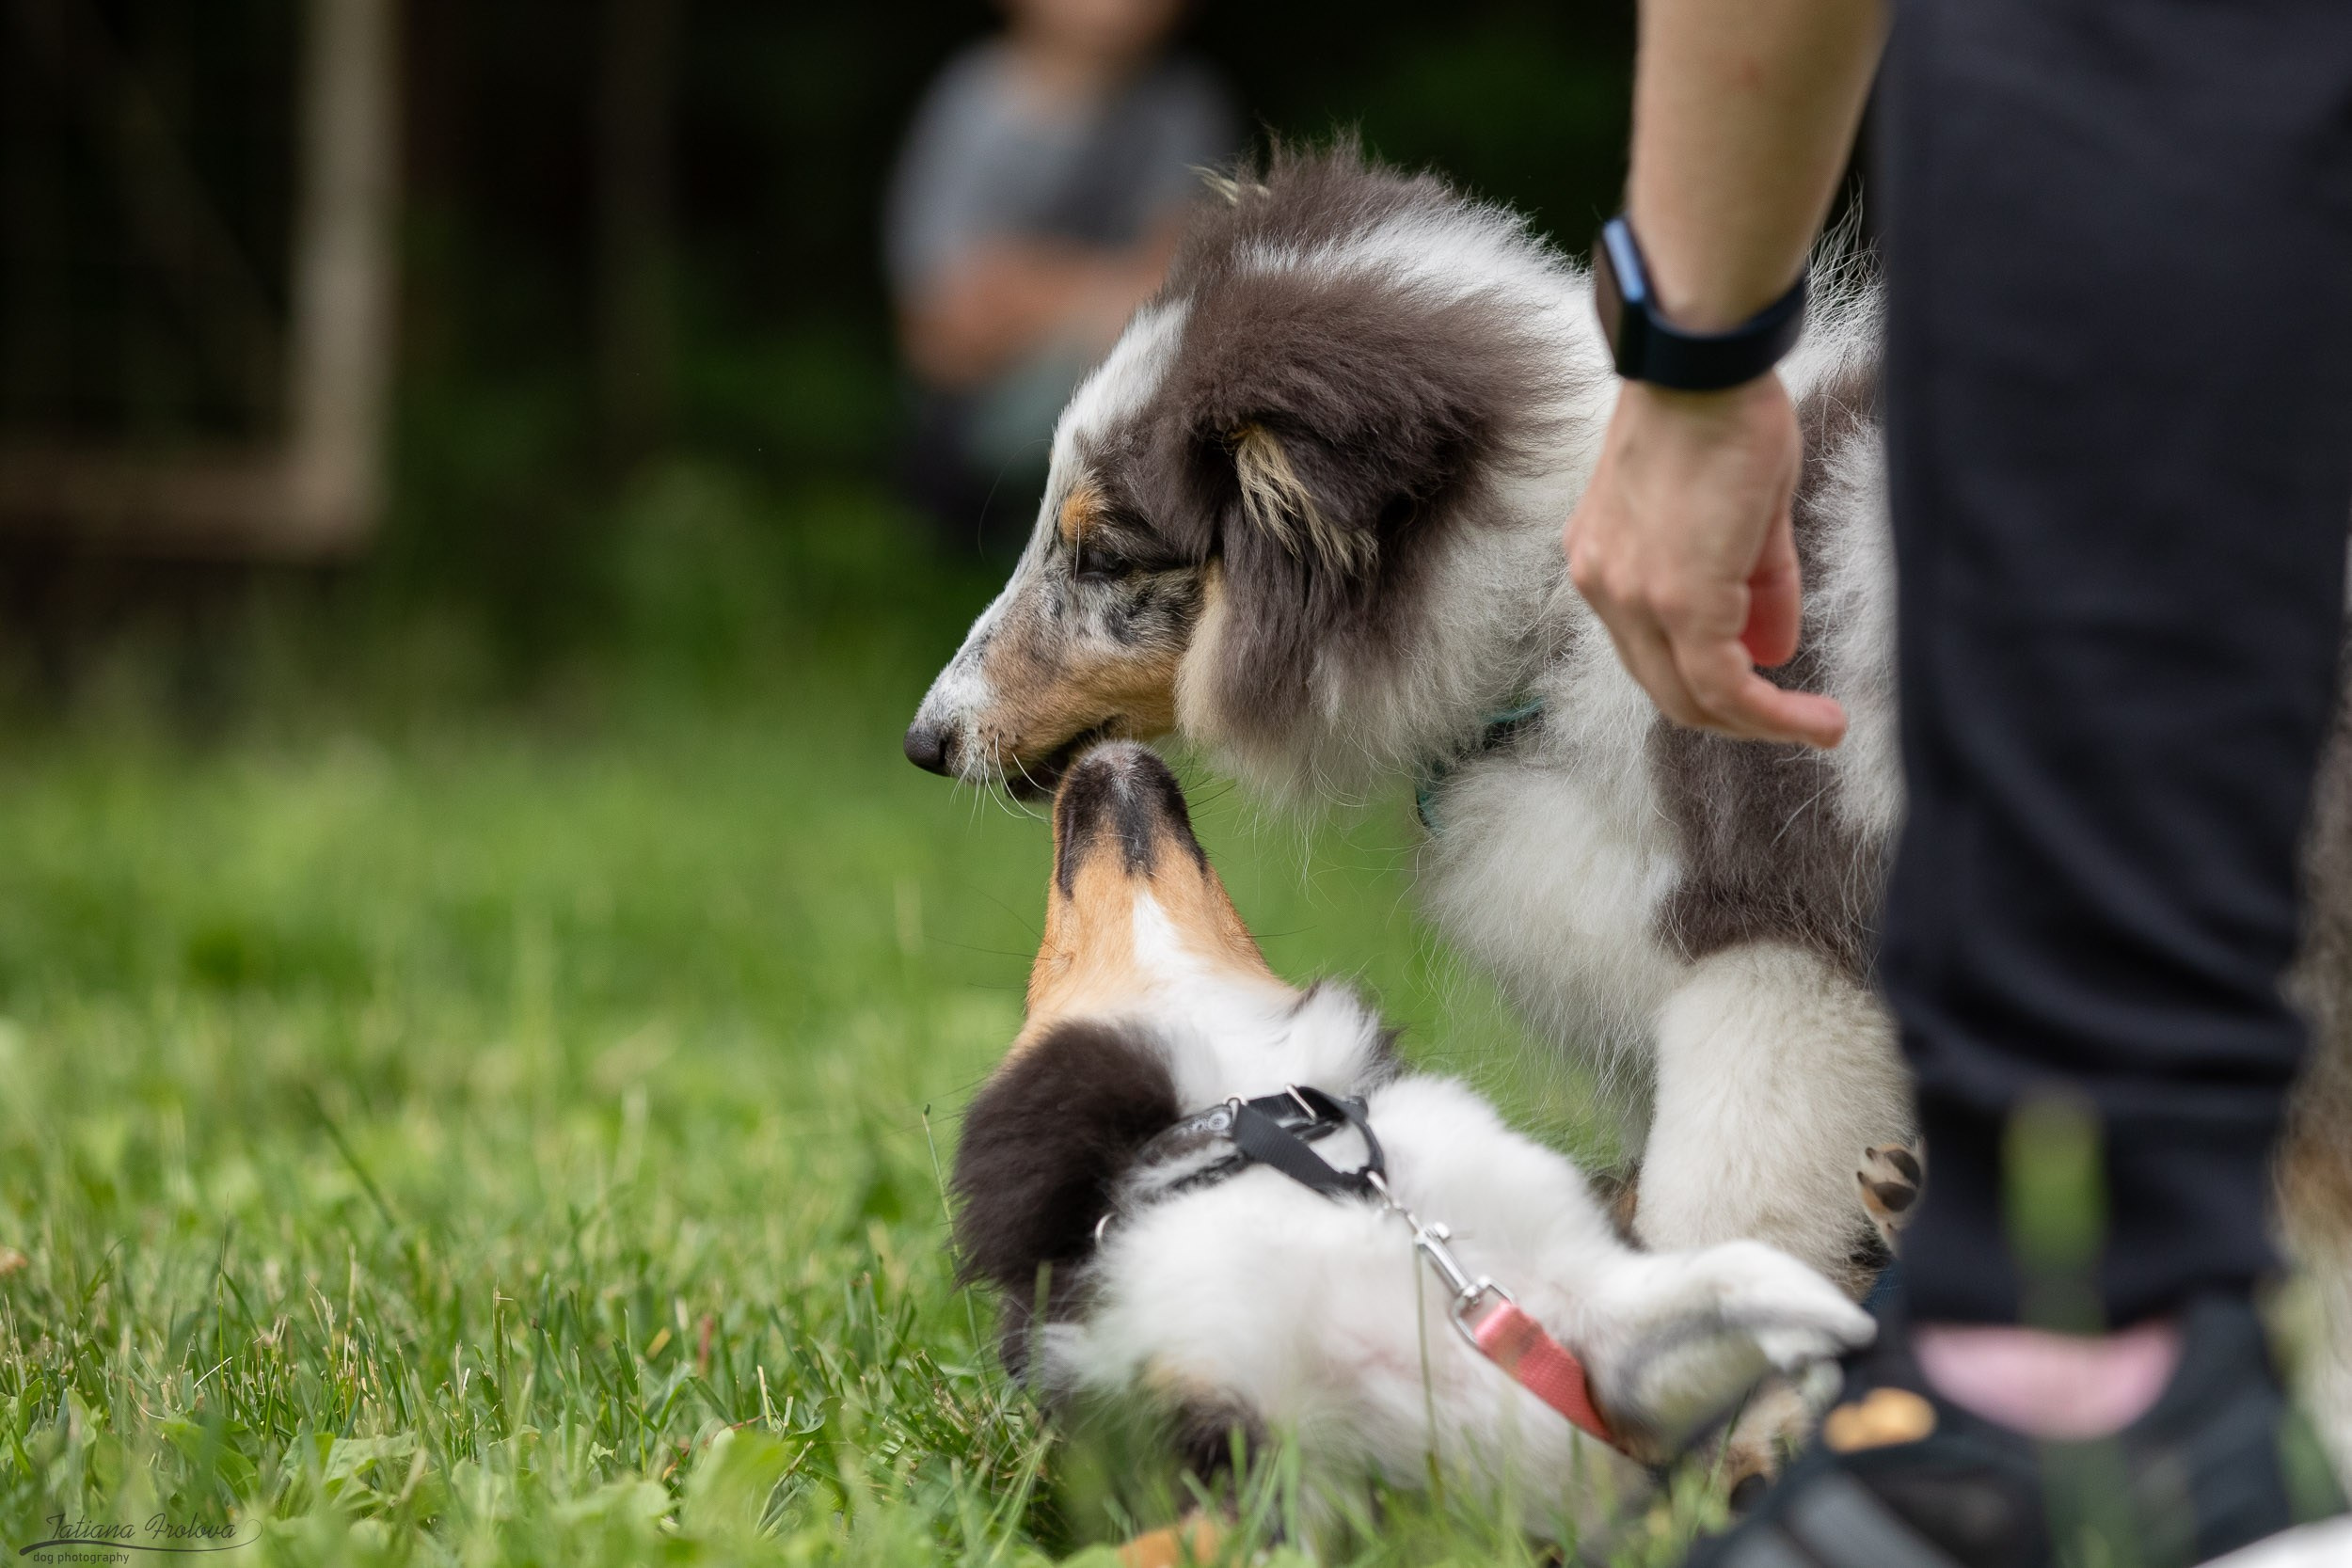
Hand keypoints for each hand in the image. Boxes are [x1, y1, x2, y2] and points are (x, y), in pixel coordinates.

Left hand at [1564, 375, 1846, 747]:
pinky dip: (1769, 712)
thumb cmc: (1722, 412)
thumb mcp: (1741, 512)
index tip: (1768, 691)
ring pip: (1690, 696)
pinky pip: (1721, 683)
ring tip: (1816, 724)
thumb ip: (1753, 587)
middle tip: (1794, 721)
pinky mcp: (1675, 598)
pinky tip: (1815, 718)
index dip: (1711, 685)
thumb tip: (1772, 652)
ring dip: (1757, 722)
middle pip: (1665, 688)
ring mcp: (1629, 595)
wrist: (1703, 365)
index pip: (1651, 652)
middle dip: (1734, 717)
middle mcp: (1604, 585)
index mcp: (1605, 561)